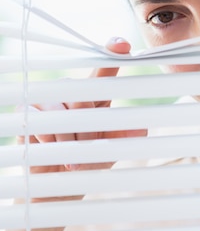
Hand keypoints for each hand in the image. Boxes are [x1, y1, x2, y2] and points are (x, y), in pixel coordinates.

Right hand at [17, 37, 146, 192]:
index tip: (122, 44)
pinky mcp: (25, 112)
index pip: (103, 71)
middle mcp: (69, 94)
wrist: (56, 186)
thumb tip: (142, 129)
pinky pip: (41, 120)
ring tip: (74, 156)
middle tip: (89, 145)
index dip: (112, 54)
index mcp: (93, 98)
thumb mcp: (107, 151)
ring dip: (70, 136)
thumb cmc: (84, 163)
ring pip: (60, 108)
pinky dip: (52, 140)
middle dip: (88, 124)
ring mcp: (45, 101)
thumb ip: (122, 138)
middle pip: (81, 94)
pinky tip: (57, 154)